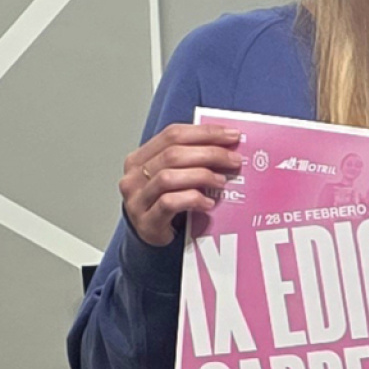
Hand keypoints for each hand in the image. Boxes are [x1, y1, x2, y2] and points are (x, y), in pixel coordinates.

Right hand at [118, 121, 244, 247]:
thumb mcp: (173, 176)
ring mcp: (137, 200)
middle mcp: (134, 176)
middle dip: (210, 154)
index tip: (231, 134)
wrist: (150, 236)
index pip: (172, 134)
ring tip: (221, 182)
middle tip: (234, 160)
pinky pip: (169, 203)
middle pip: (173, 154)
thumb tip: (226, 145)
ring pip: (169, 177)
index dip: (204, 132)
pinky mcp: (146, 221)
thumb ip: (189, 159)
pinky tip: (208, 203)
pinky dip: (192, 199)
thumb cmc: (164, 204)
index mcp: (140, 158)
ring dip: (202, 176)